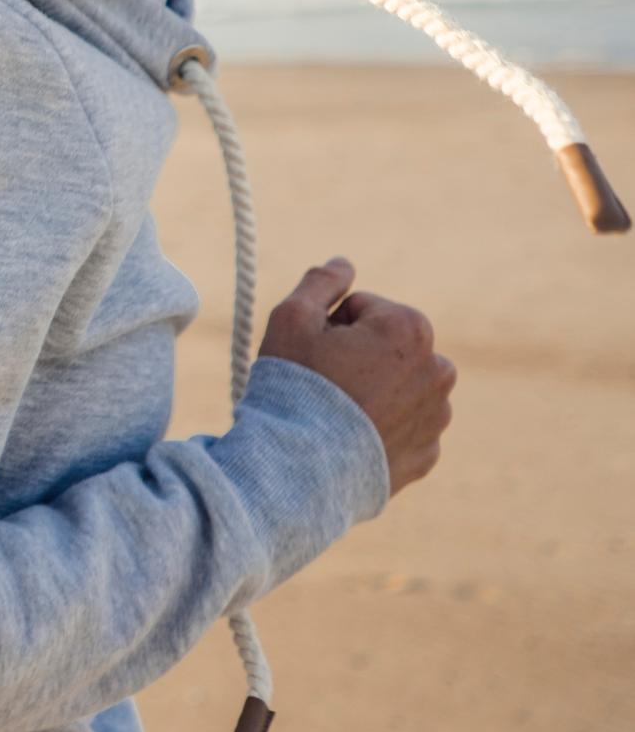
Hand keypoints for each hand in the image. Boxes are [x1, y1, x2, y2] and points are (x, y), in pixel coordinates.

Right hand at [255, 256, 455, 497]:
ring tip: (334, 413)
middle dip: (357, 354)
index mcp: (410, 329)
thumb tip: (344, 263)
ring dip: (372, 389)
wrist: (302, 469)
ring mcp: (437, 416)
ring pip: (396, 385)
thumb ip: (321, 282)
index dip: (328, 326)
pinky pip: (402, 426)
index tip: (313, 352)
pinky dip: (379, 426)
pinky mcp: (429, 453)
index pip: (361, 308)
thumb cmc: (296, 386)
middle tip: (322, 381)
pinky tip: (348, 438)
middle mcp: (438, 369)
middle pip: (385, 345)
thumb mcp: (292, 319)